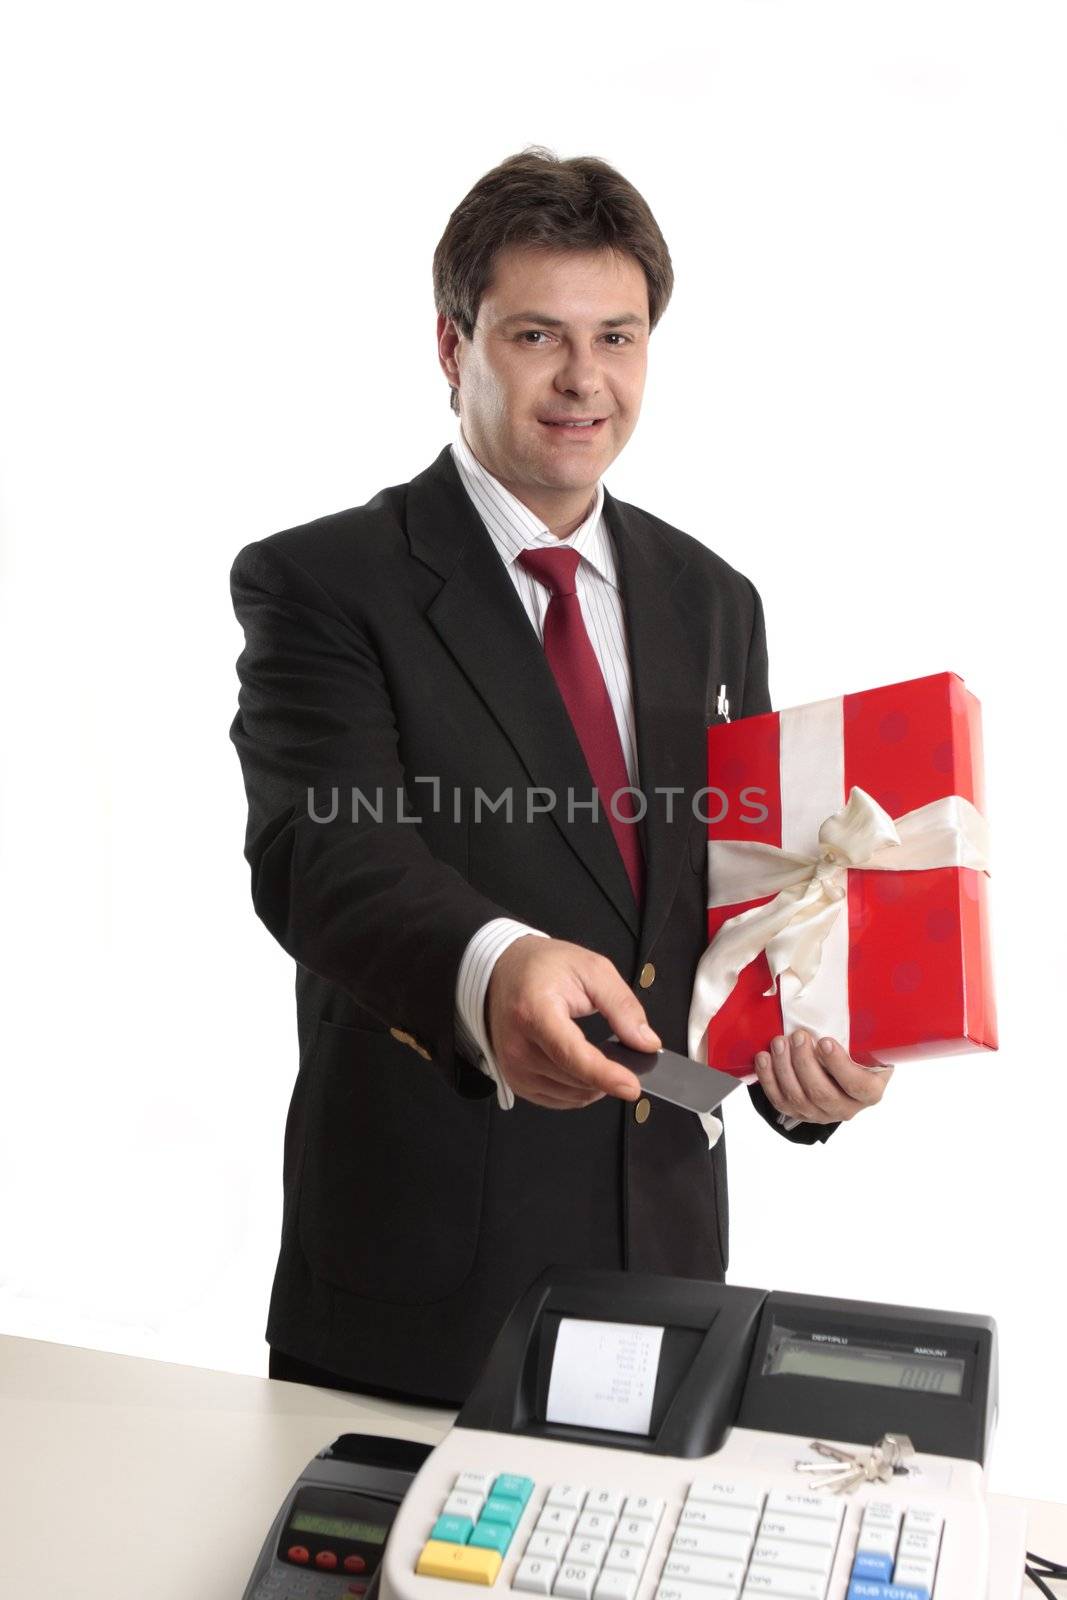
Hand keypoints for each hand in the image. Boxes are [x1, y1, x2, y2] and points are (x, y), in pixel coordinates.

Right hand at [485, 935, 659, 1108]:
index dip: (605, 1075)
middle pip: (576, 1079)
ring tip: (598, 1053)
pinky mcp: (516, 1081)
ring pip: (572, 1095)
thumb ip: (622, 1006)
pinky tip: (583, 1066)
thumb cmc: (542, 967)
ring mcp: (514, 1067)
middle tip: (623, 1052)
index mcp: (534, 1012)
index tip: (632, 1086)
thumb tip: (647, 1042)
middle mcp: (518, 1045)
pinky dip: (580, 1089)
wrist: (504, 972)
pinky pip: (560, 1100)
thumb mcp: (592, 970)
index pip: (572, 1055)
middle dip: (610, 1074)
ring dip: (596, 1083)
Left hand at [753, 1029, 892, 1123]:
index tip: (825, 1041)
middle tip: (798, 1036)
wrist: (842, 1075)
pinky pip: (779, 1100)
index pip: (857, 1085)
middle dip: (804, 1062)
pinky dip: (768, 1078)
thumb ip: (861, 1031)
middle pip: (822, 1093)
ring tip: (778, 1042)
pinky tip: (764, 1058)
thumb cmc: (856, 1054)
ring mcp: (820, 1114)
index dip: (839, 1065)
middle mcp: (846, 1108)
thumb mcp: (868, 1046)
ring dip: (784, 1067)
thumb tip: (849, 991)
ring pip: (797, 1097)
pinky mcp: (797, 1112)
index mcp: (869, 1091)